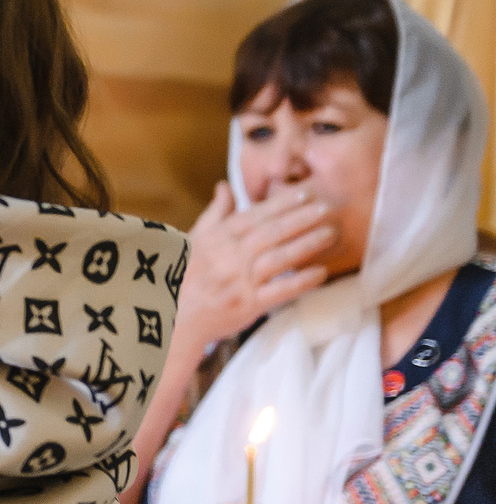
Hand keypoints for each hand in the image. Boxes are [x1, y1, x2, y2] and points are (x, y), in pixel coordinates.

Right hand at [176, 182, 338, 349]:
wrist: (172, 317)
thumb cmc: (183, 276)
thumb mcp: (194, 239)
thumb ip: (216, 213)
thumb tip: (225, 186)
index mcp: (217, 239)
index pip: (253, 216)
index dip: (280, 204)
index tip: (304, 193)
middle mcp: (229, 257)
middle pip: (270, 233)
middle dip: (301, 219)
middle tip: (327, 207)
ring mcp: (239, 281)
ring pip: (278, 258)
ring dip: (307, 244)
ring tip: (331, 233)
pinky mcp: (248, 305)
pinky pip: (280, 290)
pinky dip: (301, 281)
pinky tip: (321, 272)